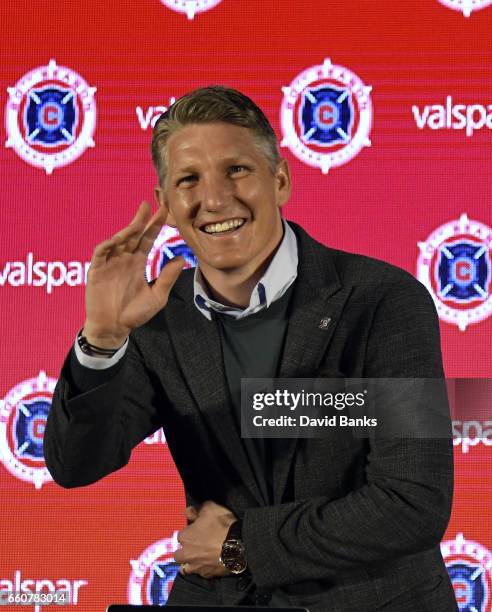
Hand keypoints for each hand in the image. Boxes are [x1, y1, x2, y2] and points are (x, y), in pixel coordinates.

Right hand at [83, 202, 183, 347]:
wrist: (114, 328)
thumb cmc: (134, 313)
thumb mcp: (157, 295)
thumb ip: (167, 277)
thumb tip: (182, 258)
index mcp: (138, 263)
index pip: (148, 238)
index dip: (155, 225)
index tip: (165, 211)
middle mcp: (124, 259)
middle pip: (133, 234)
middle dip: (141, 219)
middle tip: (150, 204)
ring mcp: (110, 263)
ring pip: (118, 240)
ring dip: (127, 229)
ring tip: (138, 220)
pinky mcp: (96, 270)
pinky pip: (101, 253)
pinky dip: (108, 244)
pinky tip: (118, 239)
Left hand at [174, 501, 237, 578]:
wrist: (239, 545)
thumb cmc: (222, 525)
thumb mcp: (210, 509)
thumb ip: (196, 510)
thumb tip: (187, 512)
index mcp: (185, 537)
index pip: (181, 535)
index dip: (189, 533)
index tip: (197, 531)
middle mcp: (187, 554)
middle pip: (178, 555)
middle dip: (184, 551)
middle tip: (196, 546)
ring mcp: (196, 566)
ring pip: (185, 568)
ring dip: (190, 563)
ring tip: (199, 558)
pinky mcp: (207, 575)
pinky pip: (200, 574)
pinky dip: (203, 569)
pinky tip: (210, 564)